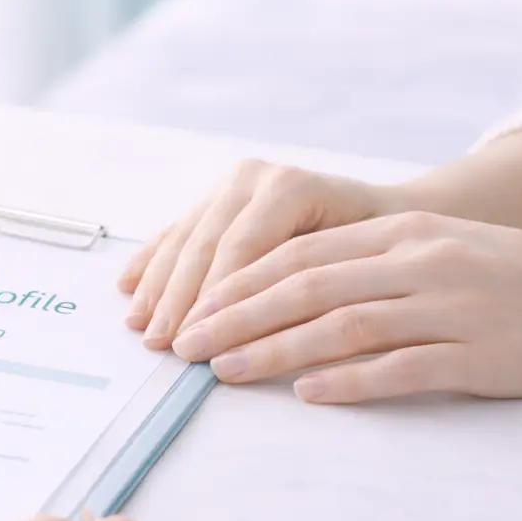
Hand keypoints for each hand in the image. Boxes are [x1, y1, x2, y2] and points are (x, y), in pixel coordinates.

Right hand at [122, 160, 402, 348]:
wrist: (392, 215)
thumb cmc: (384, 253)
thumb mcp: (359, 273)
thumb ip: (308, 297)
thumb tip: (258, 342)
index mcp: (292, 187)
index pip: (239, 251)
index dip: (212, 300)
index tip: (194, 344)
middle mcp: (258, 176)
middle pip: (206, 245)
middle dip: (178, 299)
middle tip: (161, 344)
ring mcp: (233, 184)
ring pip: (185, 239)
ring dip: (157, 286)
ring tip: (140, 326)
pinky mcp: (218, 196)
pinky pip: (177, 231)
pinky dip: (152, 261)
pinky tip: (129, 287)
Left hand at [170, 211, 521, 402]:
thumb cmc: (509, 278)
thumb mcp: (435, 252)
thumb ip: (365, 267)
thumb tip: (282, 297)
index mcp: (403, 233)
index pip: (302, 254)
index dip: (240, 281)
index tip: (192, 306)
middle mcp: (421, 262)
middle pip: (308, 287)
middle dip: (237, 316)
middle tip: (184, 344)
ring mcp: (452, 307)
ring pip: (344, 324)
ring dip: (274, 349)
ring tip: (223, 370)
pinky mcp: (481, 354)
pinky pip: (404, 367)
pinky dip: (351, 379)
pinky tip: (308, 393)